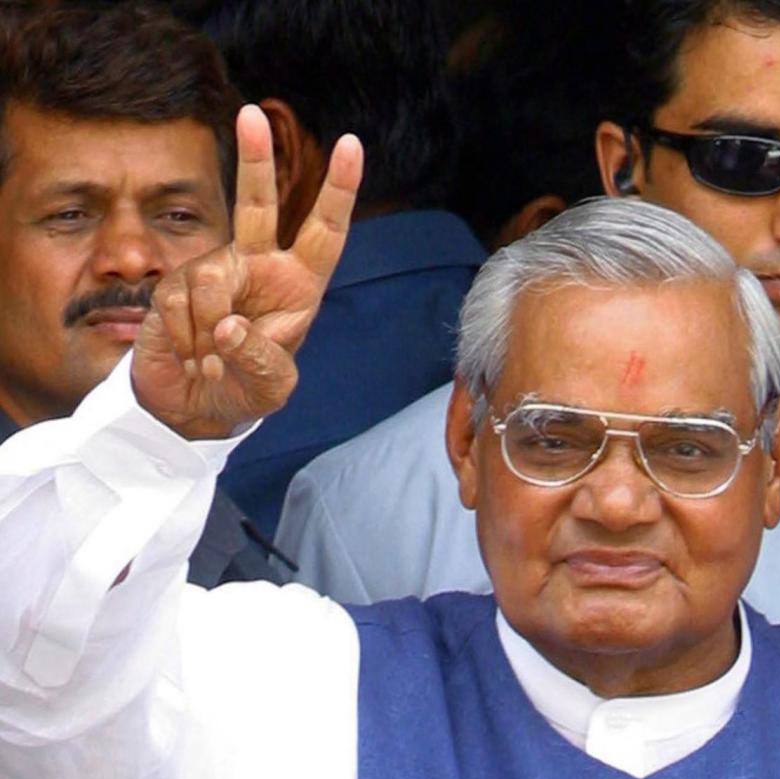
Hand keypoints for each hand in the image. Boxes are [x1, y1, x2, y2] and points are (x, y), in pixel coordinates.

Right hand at [132, 104, 362, 438]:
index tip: (351, 146)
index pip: (324, 232)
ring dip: (209, 336)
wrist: (194, 406)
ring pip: (210, 283)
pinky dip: (185, 340)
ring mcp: (213, 270)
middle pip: (256, 204)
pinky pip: (177, 304)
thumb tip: (227, 325)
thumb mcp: (270, 387)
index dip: (338, 191)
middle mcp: (256, 266)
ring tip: (213, 364)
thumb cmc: (246, 392)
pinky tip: (191, 356)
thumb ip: (259, 359)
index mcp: (298, 284)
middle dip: (254, 160)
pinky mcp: (171, 284)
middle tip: (250, 115)